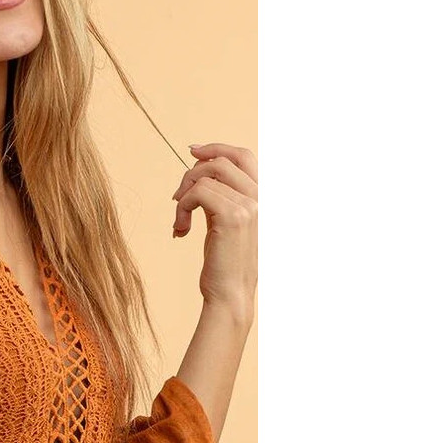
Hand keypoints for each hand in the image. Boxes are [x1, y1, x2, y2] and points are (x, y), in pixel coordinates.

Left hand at [172, 142, 257, 316]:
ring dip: (183, 196)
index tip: (193, 150)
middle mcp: (262, 197)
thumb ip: (223, 195)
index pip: (244, 155)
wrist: (231, 294)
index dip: (217, 148)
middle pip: (221, 161)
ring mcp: (251, 205)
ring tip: (180, 220)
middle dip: (191, 173)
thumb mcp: (227, 222)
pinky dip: (182, 208)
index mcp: (265, 197)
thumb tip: (200, 167)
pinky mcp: (233, 215)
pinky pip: (197, 193)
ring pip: (205, 176)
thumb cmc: (225, 262)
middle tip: (177, 198)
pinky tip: (181, 230)